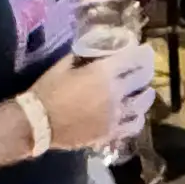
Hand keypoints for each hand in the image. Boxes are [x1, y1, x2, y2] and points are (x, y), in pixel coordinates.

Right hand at [35, 43, 154, 154]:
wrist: (38, 123)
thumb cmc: (48, 90)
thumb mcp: (63, 65)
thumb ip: (82, 57)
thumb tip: (91, 51)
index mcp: (104, 73)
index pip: (133, 59)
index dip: (142, 53)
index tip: (145, 50)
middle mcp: (115, 93)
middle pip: (141, 79)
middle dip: (145, 70)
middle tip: (145, 68)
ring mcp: (115, 115)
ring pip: (142, 104)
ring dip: (146, 95)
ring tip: (146, 92)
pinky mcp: (110, 133)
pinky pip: (133, 126)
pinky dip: (138, 118)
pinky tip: (137, 115)